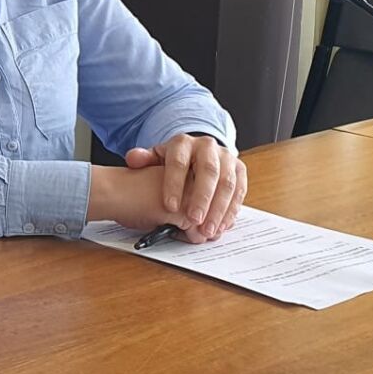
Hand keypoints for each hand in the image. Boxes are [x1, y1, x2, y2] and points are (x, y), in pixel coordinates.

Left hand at [111, 133, 247, 241]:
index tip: (170, 207)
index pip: (179, 162)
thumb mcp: (156, 158)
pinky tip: (223, 225)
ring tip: (208, 230)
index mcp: (183, 143)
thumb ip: (144, 160)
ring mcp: (226, 157)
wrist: (198, 152)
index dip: (174, 185)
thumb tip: (132, 159)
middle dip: (201, 198)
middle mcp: (208, 147)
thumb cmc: (174, 161)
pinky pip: (239, 191)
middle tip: (194, 221)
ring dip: (219, 209)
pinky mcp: (240, 169)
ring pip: (227, 183)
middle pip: (208, 172)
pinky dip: (231, 210)